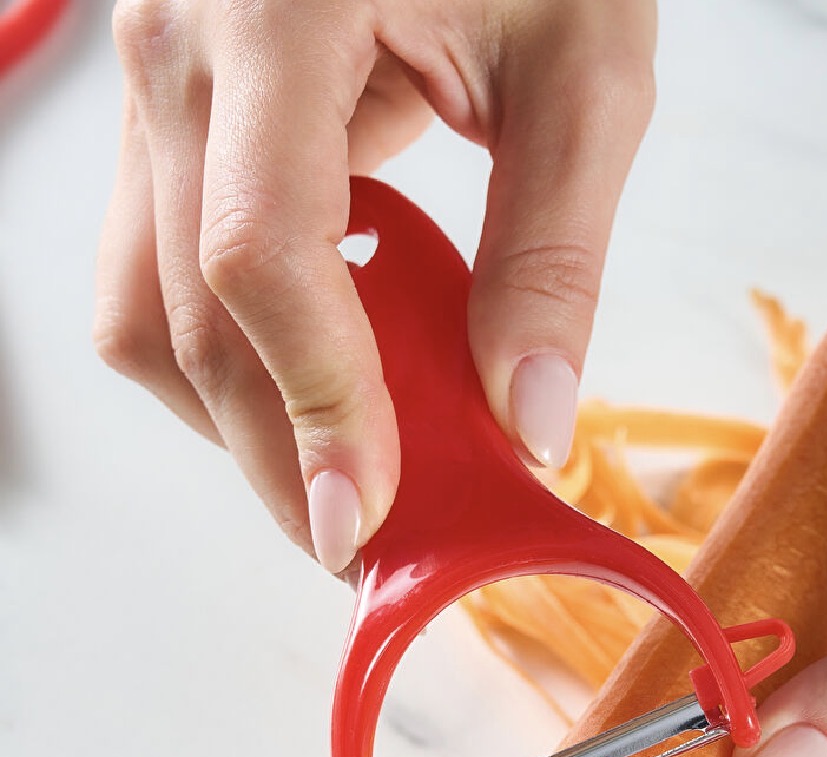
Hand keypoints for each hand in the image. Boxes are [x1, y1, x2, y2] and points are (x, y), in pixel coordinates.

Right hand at [94, 0, 655, 572]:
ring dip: (242, 416)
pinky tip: (317, 381)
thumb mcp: (582, 73)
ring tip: (342, 475)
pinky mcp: (173, 119)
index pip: (261, 253)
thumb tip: (531, 421)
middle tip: (360, 537)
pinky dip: (234, 355)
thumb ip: (554, 253)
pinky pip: (161, 272)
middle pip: (189, 311)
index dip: (316, 402)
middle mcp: (180, 47)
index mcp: (276, 8)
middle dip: (275, 450)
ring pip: (147, 309)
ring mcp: (157, 82)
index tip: (366, 514)